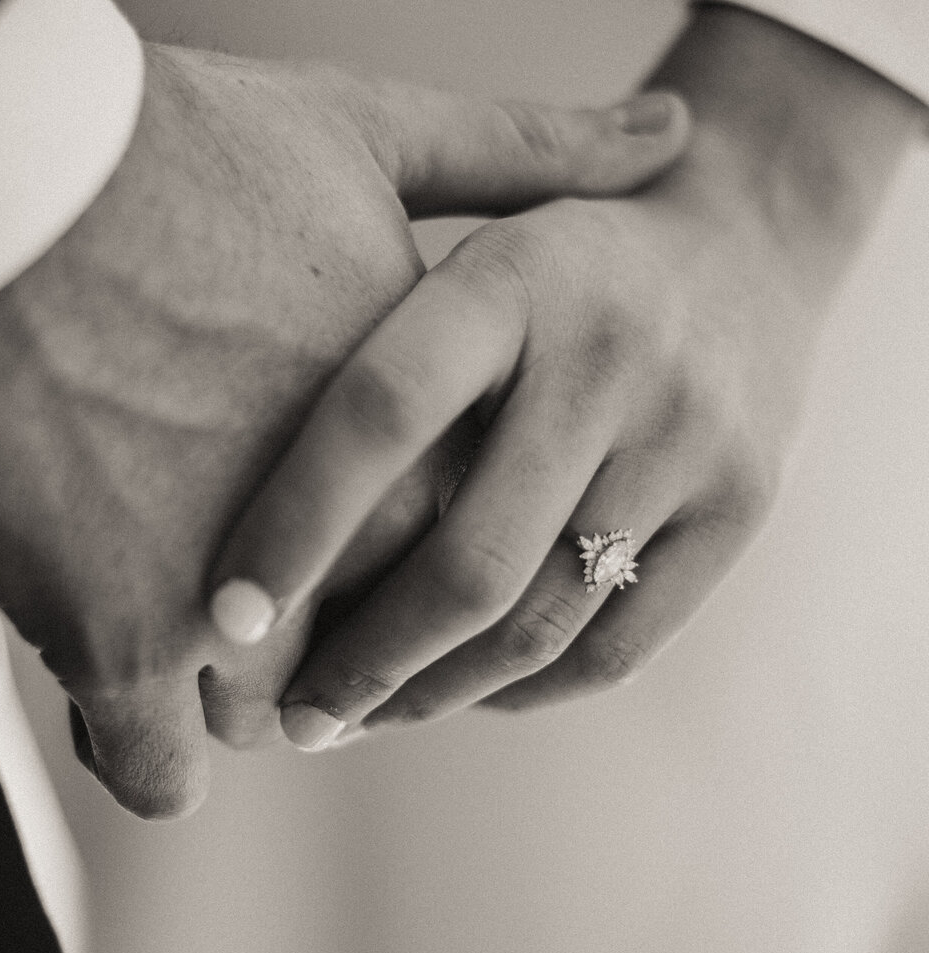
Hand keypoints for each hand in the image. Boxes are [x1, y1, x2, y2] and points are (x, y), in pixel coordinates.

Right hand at [0, 41, 686, 815]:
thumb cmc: (165, 145)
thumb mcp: (365, 126)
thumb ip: (526, 151)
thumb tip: (677, 129)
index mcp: (429, 427)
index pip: (467, 547)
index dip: (413, 554)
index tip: (360, 541)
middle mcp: (360, 532)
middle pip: (376, 647)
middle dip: (334, 648)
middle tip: (260, 607)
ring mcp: (240, 604)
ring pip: (267, 715)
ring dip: (231, 695)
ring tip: (174, 627)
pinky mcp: (118, 642)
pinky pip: (156, 767)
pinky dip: (142, 752)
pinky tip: (118, 699)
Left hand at [209, 6, 924, 747]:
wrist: (748, 235)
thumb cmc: (542, 257)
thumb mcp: (453, 233)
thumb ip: (359, 326)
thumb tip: (204, 479)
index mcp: (512, 274)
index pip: (382, 413)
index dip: (294, 529)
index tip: (218, 620)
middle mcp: (611, 354)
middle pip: (471, 561)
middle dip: (360, 663)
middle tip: (282, 719)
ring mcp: (690, 437)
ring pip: (539, 622)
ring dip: (429, 693)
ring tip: (347, 718)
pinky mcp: (744, 507)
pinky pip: (614, 645)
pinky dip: (519, 690)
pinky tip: (449, 690)